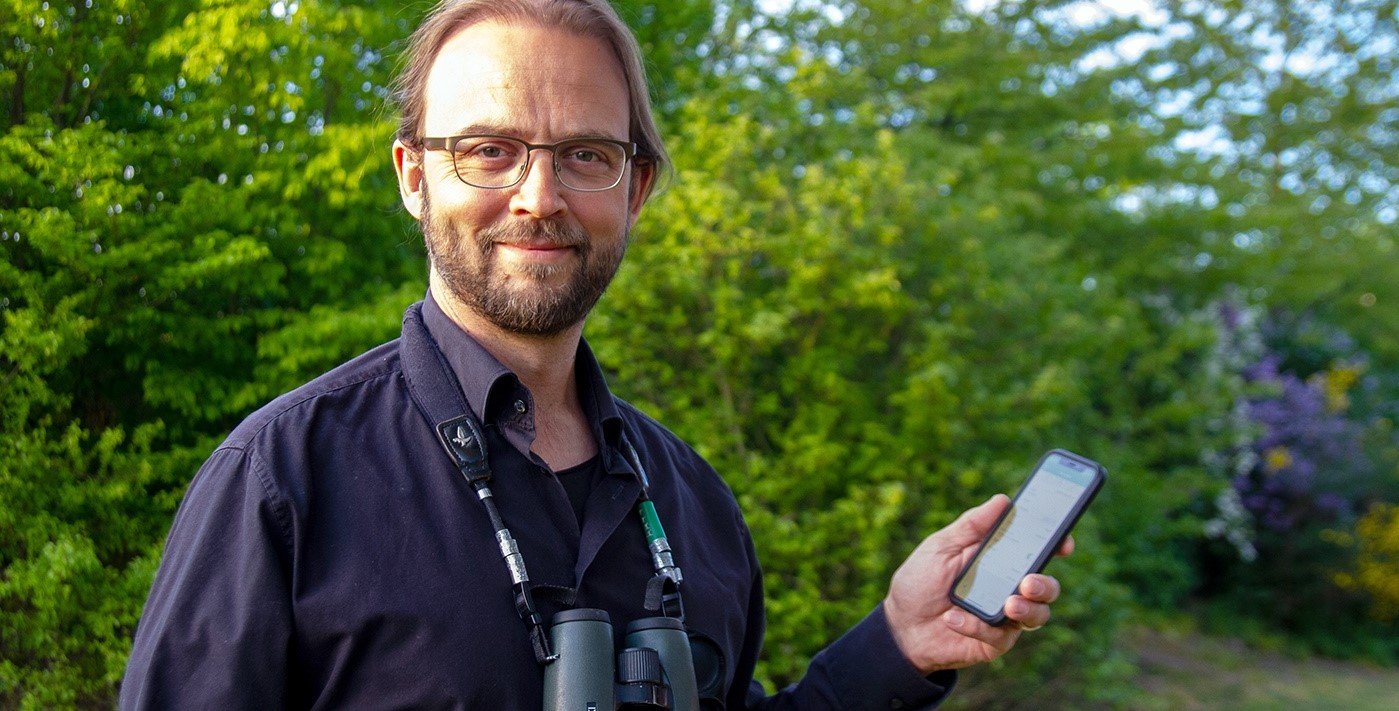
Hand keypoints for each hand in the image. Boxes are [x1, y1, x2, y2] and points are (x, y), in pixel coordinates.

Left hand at [882, 494, 1072, 673]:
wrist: (899, 624)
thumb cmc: (920, 580)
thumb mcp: (941, 547)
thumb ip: (971, 526)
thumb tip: (1003, 500)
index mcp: (1000, 560)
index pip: (1037, 551)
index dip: (1056, 544)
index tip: (1063, 541)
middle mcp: (1009, 587)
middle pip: (1046, 586)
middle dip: (1045, 584)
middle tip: (1029, 582)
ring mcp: (1005, 617)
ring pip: (1038, 615)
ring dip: (1028, 609)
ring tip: (1009, 604)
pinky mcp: (994, 642)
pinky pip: (1001, 636)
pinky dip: (977, 626)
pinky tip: (953, 619)